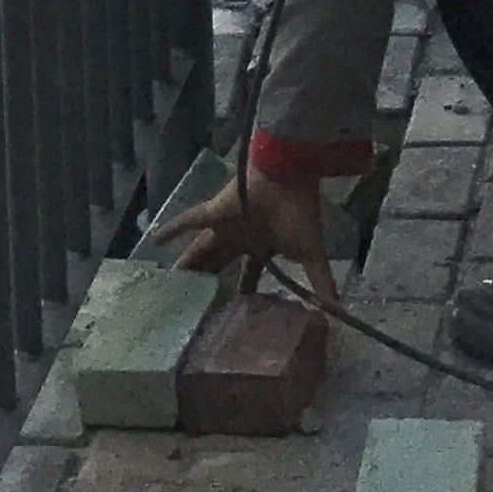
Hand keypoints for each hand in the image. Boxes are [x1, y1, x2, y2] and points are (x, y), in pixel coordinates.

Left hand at [157, 163, 336, 305]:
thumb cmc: (301, 213)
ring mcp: (224, 225)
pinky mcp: (214, 212)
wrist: (291, 175)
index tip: (230, 316)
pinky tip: (154, 241)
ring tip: (169, 284)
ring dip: (186, 266)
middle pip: (217, 266)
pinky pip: (187, 220)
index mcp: (261, 248)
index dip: (240, 295)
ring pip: (200, 250)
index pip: (248, 278)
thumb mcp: (313, 255)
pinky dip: (171, 229)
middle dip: (206, 284)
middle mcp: (239, 238)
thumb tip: (338, 315)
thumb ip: (322, 284)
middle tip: (189, 305)